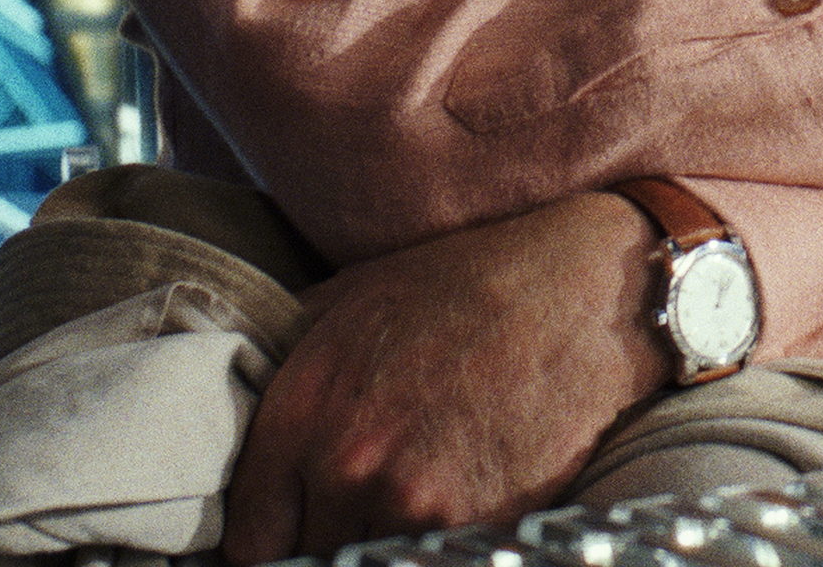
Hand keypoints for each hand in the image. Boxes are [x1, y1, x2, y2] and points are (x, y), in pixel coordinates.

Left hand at [222, 191, 666, 563]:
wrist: (586, 292)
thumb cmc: (468, 284)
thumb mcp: (351, 298)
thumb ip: (283, 362)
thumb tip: (236, 403)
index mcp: (300, 409)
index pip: (250, 537)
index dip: (276, 534)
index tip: (299, 526)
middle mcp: (343, 461)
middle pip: (312, 557)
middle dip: (334, 536)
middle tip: (370, 503)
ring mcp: (410, 500)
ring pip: (371, 560)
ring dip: (388, 540)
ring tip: (423, 491)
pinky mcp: (474, 523)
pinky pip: (430, 560)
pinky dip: (439, 545)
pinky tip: (464, 500)